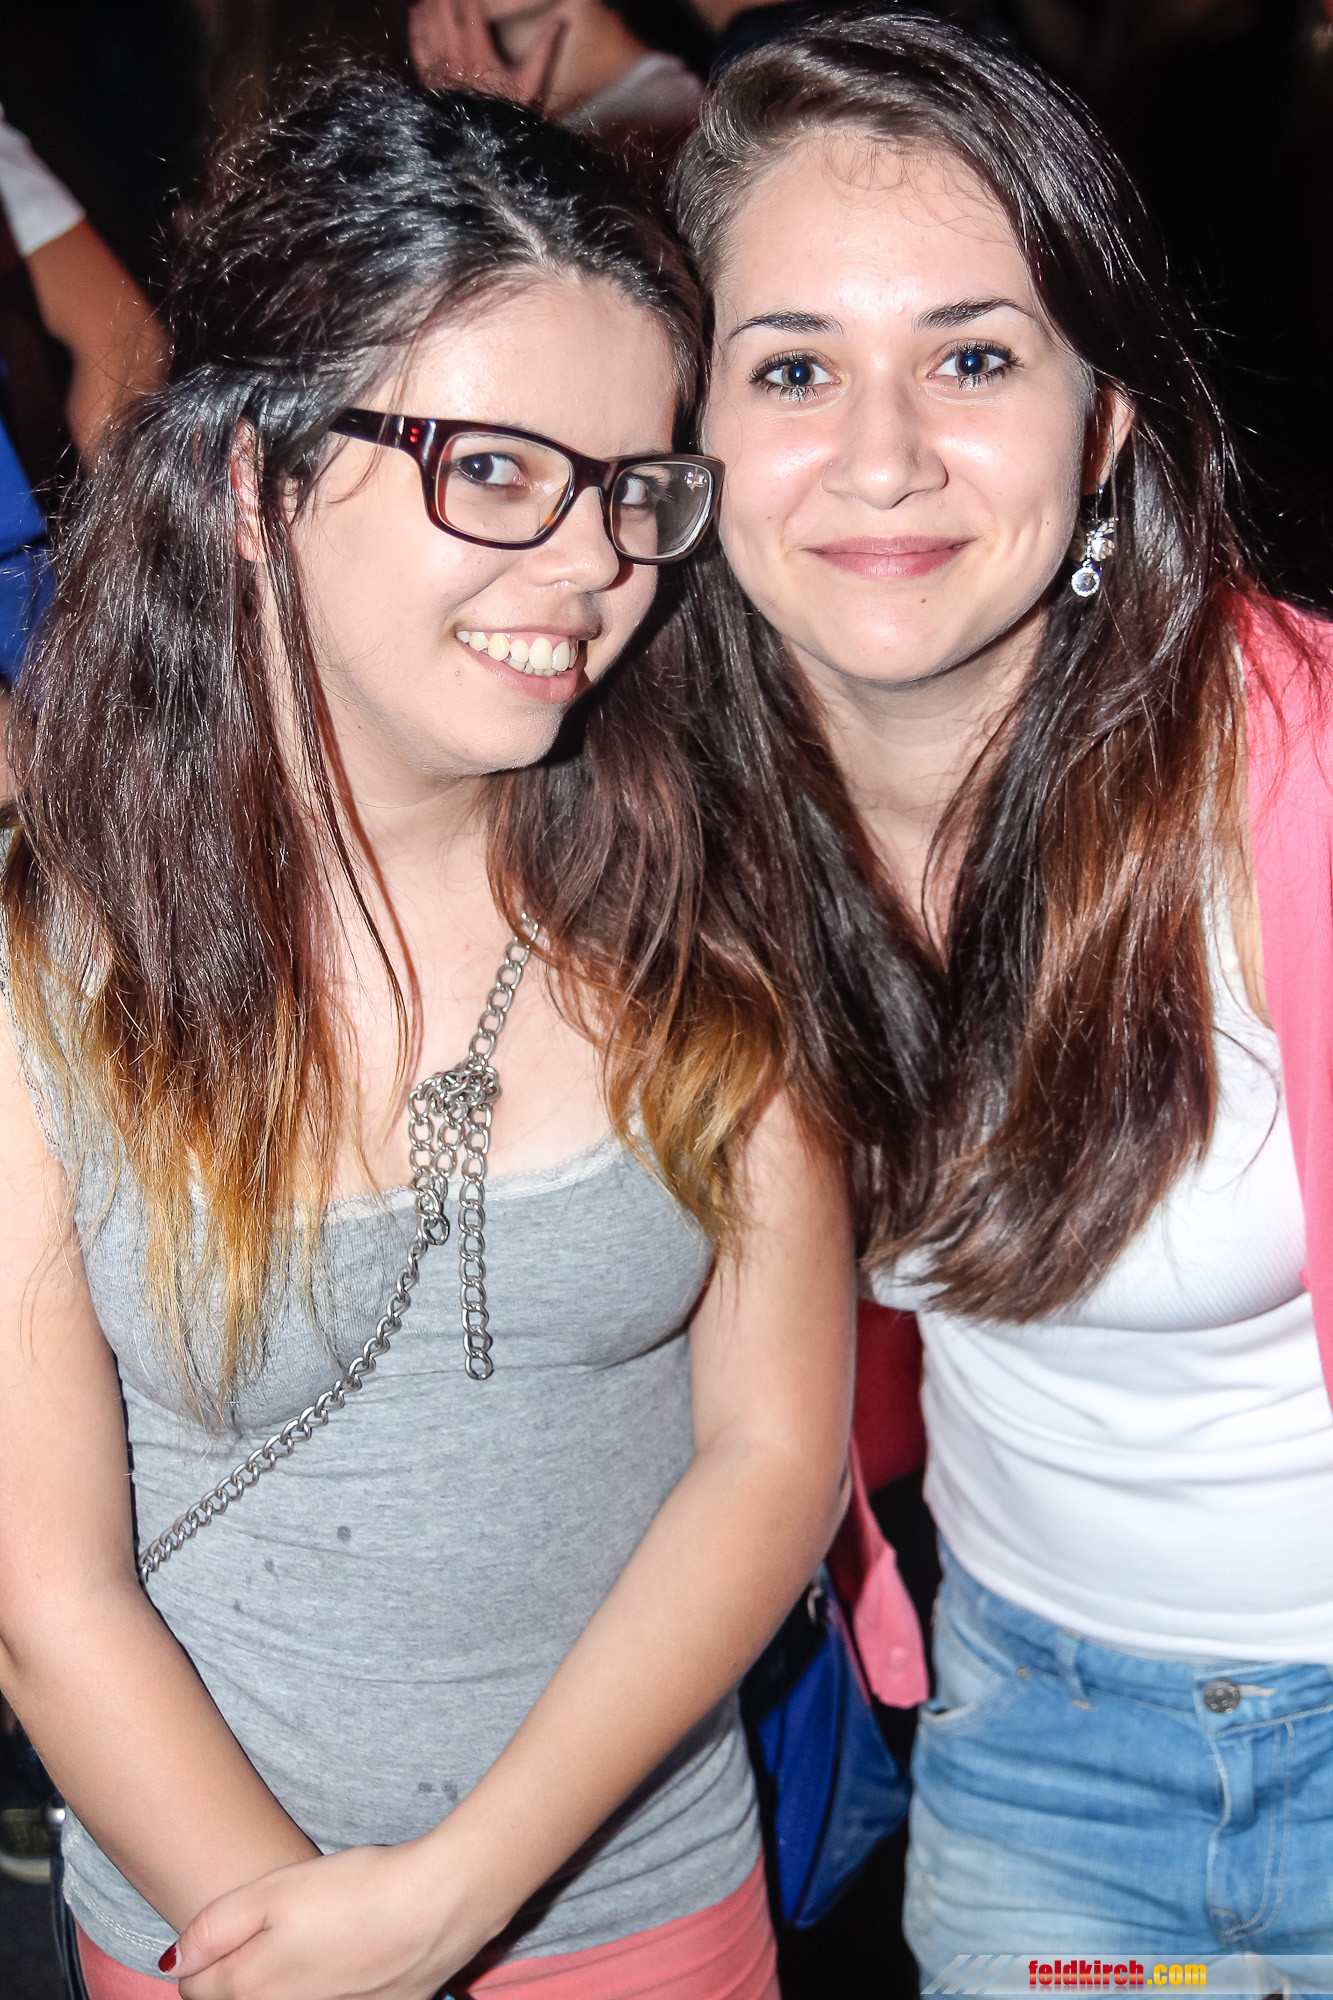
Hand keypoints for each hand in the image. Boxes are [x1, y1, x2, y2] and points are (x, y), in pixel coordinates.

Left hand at [166, 1841, 491, 1999]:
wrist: (436, 1907)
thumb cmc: (355, 1891)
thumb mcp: (273, 1890)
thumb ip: (213, 1928)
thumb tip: (174, 1962)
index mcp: (249, 1991)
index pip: (195, 1991)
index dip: (205, 1957)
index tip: (230, 1931)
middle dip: (242, 1974)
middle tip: (275, 1932)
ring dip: (284, 1981)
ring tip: (315, 1940)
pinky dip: (327, 1986)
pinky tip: (349, 1955)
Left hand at [407, 0, 565, 108]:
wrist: (483, 143)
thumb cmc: (507, 111)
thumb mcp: (530, 81)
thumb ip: (542, 48)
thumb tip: (560, 19)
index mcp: (479, 48)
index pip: (470, 8)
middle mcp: (455, 52)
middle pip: (444, 11)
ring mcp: (439, 65)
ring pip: (428, 24)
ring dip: (429, 6)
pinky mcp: (429, 78)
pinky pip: (417, 45)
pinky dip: (415, 26)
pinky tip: (416, 13)